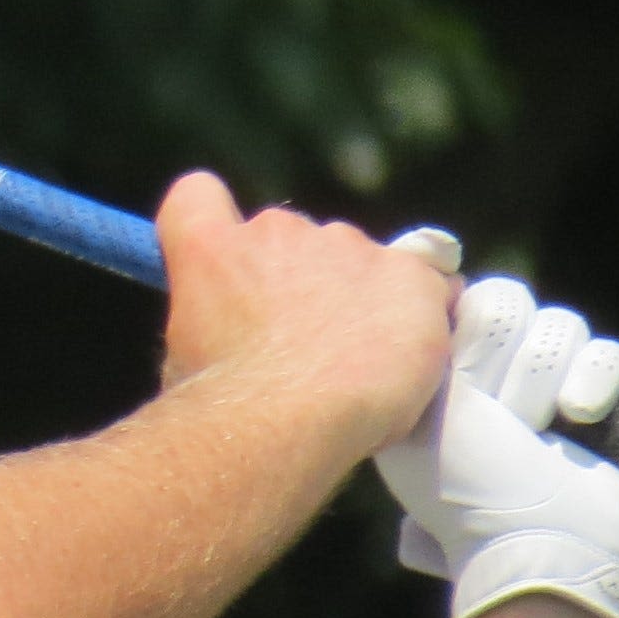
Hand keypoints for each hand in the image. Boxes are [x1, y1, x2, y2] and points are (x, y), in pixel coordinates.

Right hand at [155, 174, 456, 455]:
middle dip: (297, 278)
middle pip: (289, 236)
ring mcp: (347, 246)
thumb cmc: (225, 406)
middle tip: (302, 342)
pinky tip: (412, 354)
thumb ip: (211, 320)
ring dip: (359, 295)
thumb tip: (231, 334)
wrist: (289, 422)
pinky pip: (432, 281)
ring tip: (358, 362)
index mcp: (209, 249)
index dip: (214, 224)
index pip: (197, 196)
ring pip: (358, 259)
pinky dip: (424, 310)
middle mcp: (276, 232)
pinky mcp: (410, 274)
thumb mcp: (186, 357)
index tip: (228, 262)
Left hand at [372, 276, 618, 617]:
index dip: (462, 329)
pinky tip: (576, 421)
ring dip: (541, 384)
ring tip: (533, 434)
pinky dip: (594, 385)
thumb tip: (417, 262)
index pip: (460, 297)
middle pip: (509, 301)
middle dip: (499, 362)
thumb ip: (406, 341)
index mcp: (444, 373)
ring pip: (560, 325)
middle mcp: (498, 374)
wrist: (541, 544)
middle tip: (494, 417)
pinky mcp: (613, 398)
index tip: (457, 375)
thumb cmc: (465, 487)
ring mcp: (557, 385)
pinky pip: (611, 353)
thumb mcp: (415, 410)